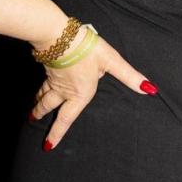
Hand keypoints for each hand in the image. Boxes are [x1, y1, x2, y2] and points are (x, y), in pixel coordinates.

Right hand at [29, 26, 157, 148]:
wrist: (60, 35)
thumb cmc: (86, 49)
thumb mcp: (112, 62)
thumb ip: (129, 76)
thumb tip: (149, 89)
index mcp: (79, 93)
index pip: (66, 119)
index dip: (57, 133)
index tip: (48, 146)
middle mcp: (64, 89)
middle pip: (48, 106)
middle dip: (41, 115)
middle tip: (33, 122)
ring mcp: (53, 78)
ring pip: (43, 94)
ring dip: (37, 103)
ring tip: (32, 111)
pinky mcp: (47, 65)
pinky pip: (42, 81)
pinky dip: (38, 87)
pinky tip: (40, 83)